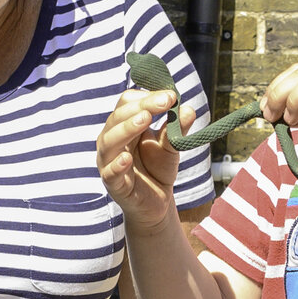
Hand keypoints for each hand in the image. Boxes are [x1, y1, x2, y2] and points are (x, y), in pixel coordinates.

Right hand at [97, 88, 194, 234]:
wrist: (157, 203)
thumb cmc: (158, 169)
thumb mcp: (170, 146)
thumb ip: (176, 129)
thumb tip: (188, 109)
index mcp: (123, 125)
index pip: (127, 102)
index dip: (147, 96)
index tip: (170, 96)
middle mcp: (111, 140)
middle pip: (118, 117)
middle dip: (142, 107)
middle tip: (165, 102)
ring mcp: (109, 161)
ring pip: (109, 141)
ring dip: (126, 128)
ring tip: (144, 119)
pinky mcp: (113, 184)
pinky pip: (110, 172)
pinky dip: (116, 164)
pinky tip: (126, 158)